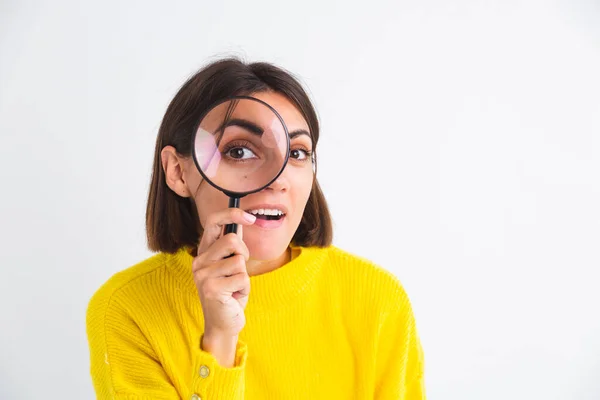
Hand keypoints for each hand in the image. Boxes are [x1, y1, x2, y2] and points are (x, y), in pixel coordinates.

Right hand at [193, 208, 255, 339]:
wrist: (223, 324)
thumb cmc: (229, 293)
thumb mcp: (230, 266)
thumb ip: (232, 246)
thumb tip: (241, 221)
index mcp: (203, 252)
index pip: (213, 221)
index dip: (232, 214)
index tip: (250, 217)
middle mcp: (199, 261)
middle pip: (232, 240)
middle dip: (244, 254)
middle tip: (239, 271)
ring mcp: (203, 275)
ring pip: (239, 260)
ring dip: (244, 275)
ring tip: (234, 287)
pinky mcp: (212, 288)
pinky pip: (242, 278)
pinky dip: (245, 288)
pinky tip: (234, 297)